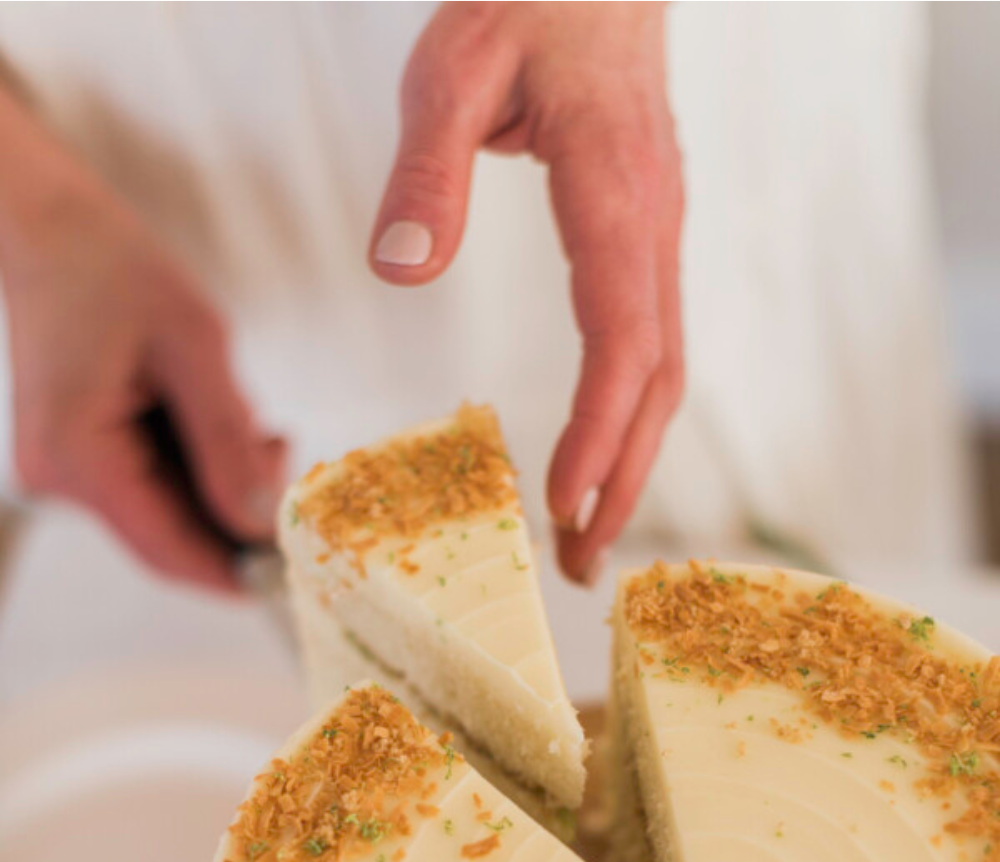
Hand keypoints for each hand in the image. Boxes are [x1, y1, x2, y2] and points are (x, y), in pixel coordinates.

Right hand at [0, 87, 284, 591]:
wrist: (45, 227)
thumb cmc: (113, 267)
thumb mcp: (195, 345)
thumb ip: (230, 442)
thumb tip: (261, 523)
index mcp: (78, 457)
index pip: (170, 551)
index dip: (236, 572)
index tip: (296, 572)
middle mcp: (61, 479)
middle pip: (172, 536)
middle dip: (236, 512)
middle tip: (280, 449)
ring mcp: (65, 473)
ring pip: (168, 512)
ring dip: (221, 483)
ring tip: (250, 420)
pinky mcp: (78, 459)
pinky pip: (152, 485)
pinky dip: (197, 466)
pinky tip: (219, 419)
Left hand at [370, 1, 682, 583]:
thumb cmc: (526, 0)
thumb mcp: (452, 66)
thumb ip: (427, 169)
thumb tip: (401, 269)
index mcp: (616, 196)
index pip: (621, 338)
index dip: (597, 431)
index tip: (562, 505)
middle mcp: (653, 230)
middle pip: (658, 382)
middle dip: (622, 481)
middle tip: (581, 567)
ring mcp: (657, 239)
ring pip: (663, 375)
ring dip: (632, 464)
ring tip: (589, 539)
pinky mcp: (644, 243)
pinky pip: (651, 349)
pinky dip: (630, 421)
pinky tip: (601, 458)